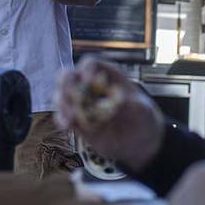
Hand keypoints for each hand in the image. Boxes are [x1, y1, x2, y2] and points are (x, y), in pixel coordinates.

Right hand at [54, 56, 165, 171]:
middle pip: (69, 75)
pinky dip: (62, 119)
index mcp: (107, 75)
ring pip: (62, 95)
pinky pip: (63, 115)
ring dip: (62, 103)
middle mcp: (90, 86)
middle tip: (70, 94)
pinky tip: (67, 125)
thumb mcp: (143, 110)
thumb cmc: (142, 117)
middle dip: (66, 83)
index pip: (91, 64)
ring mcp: (81, 103)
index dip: (87, 69)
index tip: (88, 81)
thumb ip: (132, 105)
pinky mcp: (76, 120)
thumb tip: (119, 100)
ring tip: (71, 116)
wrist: (138, 140)